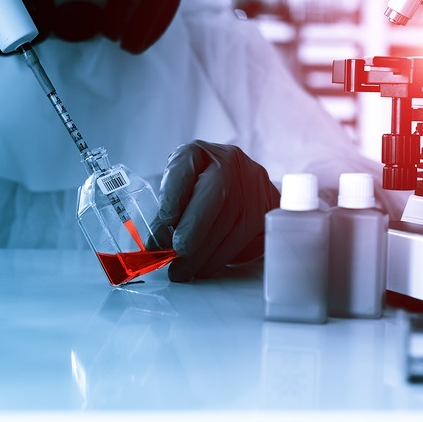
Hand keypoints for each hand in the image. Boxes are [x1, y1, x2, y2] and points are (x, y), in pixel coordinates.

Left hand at [152, 140, 280, 281]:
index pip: (186, 162)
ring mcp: (253, 182)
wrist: (239, 190)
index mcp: (198, 152)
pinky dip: (222, 256)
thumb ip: (164, 212)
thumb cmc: (196, 196)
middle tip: (178, 251)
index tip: (165, 219)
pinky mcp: (267, 206)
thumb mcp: (175, 194)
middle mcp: (229, 161)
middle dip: (195, 227)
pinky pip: (247, 235)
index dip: (175, 191)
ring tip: (184, 270)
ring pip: (233, 220)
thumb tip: (155, 244)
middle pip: (217, 191)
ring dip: (206, 252)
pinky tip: (205, 266)